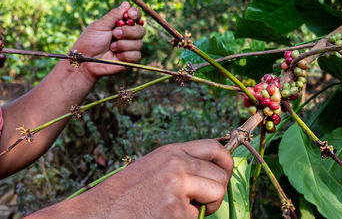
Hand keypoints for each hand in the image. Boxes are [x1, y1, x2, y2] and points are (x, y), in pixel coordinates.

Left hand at [71, 1, 144, 79]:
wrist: (86, 61)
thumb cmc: (90, 42)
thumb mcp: (100, 26)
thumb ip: (113, 15)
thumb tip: (126, 3)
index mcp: (121, 24)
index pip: (135, 15)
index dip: (136, 14)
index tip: (130, 15)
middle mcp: (128, 34)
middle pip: (141, 29)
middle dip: (128, 32)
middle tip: (115, 34)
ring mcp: (130, 47)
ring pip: (139, 43)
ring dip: (123, 45)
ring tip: (111, 47)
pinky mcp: (131, 59)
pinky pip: (136, 55)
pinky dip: (125, 55)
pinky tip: (116, 56)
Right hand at [86, 139, 232, 217]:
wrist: (97, 214)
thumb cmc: (125, 195)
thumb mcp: (154, 167)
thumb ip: (182, 165)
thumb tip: (214, 171)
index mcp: (171, 152)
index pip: (214, 147)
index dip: (226, 162)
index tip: (224, 174)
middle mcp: (177, 165)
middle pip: (220, 176)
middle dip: (215, 193)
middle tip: (200, 203)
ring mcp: (177, 188)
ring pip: (216, 195)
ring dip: (206, 208)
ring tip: (182, 211)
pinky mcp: (175, 212)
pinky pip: (197, 218)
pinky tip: (164, 218)